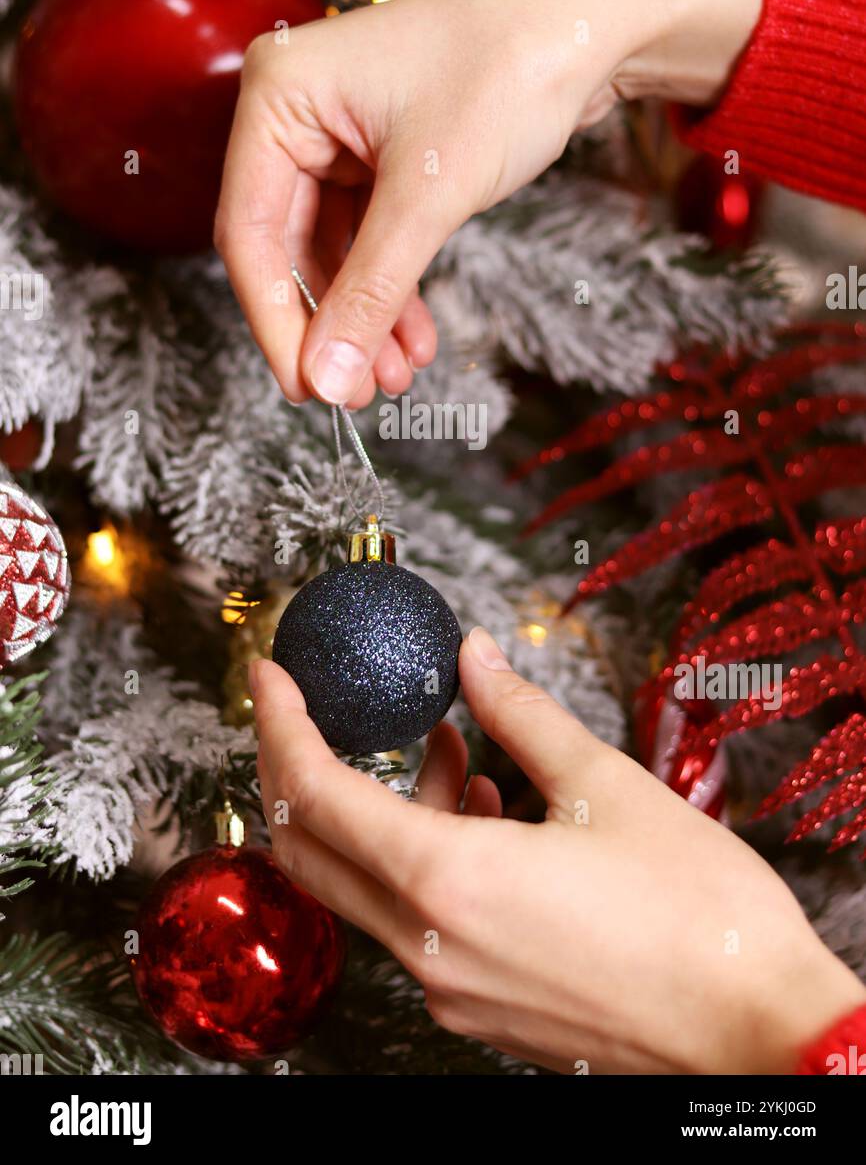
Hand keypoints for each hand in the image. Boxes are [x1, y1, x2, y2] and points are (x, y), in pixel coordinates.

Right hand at [216, 0, 763, 407]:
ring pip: (331, 249)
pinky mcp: (380, 149)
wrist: (592, 23)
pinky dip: (390, 285)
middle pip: (286, 247)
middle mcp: (295, 110)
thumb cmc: (508, 70)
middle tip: (358, 393)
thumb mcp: (430, 196)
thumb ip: (372, 291)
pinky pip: (368, 234)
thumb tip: (328, 379)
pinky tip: (415, 336)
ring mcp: (338, 130)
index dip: (276, 321)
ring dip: (365, 314)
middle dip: (331, 324)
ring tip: (398, 375)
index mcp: (277, 95)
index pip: (250, 232)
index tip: (308, 389)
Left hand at [250, 627, 863, 1073]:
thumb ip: (520, 713)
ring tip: (454, 749)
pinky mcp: (483, 1009)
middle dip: (303, 773)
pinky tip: (489, 815)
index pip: (318, 795)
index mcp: (448, 882)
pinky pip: (419, 926)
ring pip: (373, 887)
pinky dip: (427, 861)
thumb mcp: (603, 786)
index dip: (281, 725)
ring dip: (387, 812)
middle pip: (315, 852)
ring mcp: (452, 989)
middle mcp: (431, 947)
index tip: (269, 676)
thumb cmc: (696, 915)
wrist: (759, 1030)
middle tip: (322, 714)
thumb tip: (476, 657)